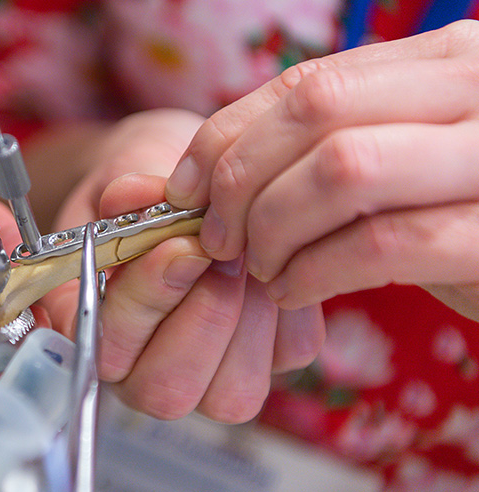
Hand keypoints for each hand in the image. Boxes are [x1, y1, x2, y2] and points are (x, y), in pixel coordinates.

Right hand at [40, 110, 323, 421]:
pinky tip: (271, 264)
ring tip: (246, 253)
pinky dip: (287, 309)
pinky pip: (286, 356)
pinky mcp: (268, 363)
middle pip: (166, 390)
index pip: (105, 348)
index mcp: (89, 326)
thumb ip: (128, 192)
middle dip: (201, 316)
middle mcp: (140, 369)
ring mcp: (205, 379)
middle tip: (222, 250)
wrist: (194, 178)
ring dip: (246, 316)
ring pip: (230, 394)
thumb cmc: (152, 181)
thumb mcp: (131, 170)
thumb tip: (133, 197)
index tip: (178, 247)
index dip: (144, 304)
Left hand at [165, 20, 478, 321]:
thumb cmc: (463, 214)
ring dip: (275, 228)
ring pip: (345, 168)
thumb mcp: (400, 160)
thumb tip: (200, 178)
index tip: (183, 188)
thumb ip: (327, 148)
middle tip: (216, 237)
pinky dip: (317, 271)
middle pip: (316, 114)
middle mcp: (478, 88)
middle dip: (242, 181)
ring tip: (260, 267)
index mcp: (447, 60)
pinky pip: (385, 242)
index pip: (308, 82)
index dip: (227, 136)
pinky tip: (294, 290)